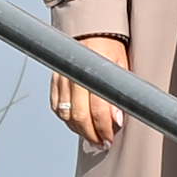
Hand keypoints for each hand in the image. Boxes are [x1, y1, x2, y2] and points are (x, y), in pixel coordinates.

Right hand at [46, 29, 135, 151]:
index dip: (104, 128)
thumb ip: (119, 93)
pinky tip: (77, 125)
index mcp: (93, 73)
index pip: (97, 110)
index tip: (111, 139)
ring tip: (92, 138)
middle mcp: (74, 77)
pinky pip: (55, 106)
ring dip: (78, 130)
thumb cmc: (111, 50)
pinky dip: (66, 119)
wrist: (91, 32)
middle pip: (79, 116)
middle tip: (102, 144)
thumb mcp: (122, 68)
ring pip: (65, 114)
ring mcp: (61, 79)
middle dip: (91, 134)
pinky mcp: (54, 81)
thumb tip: (117, 120)